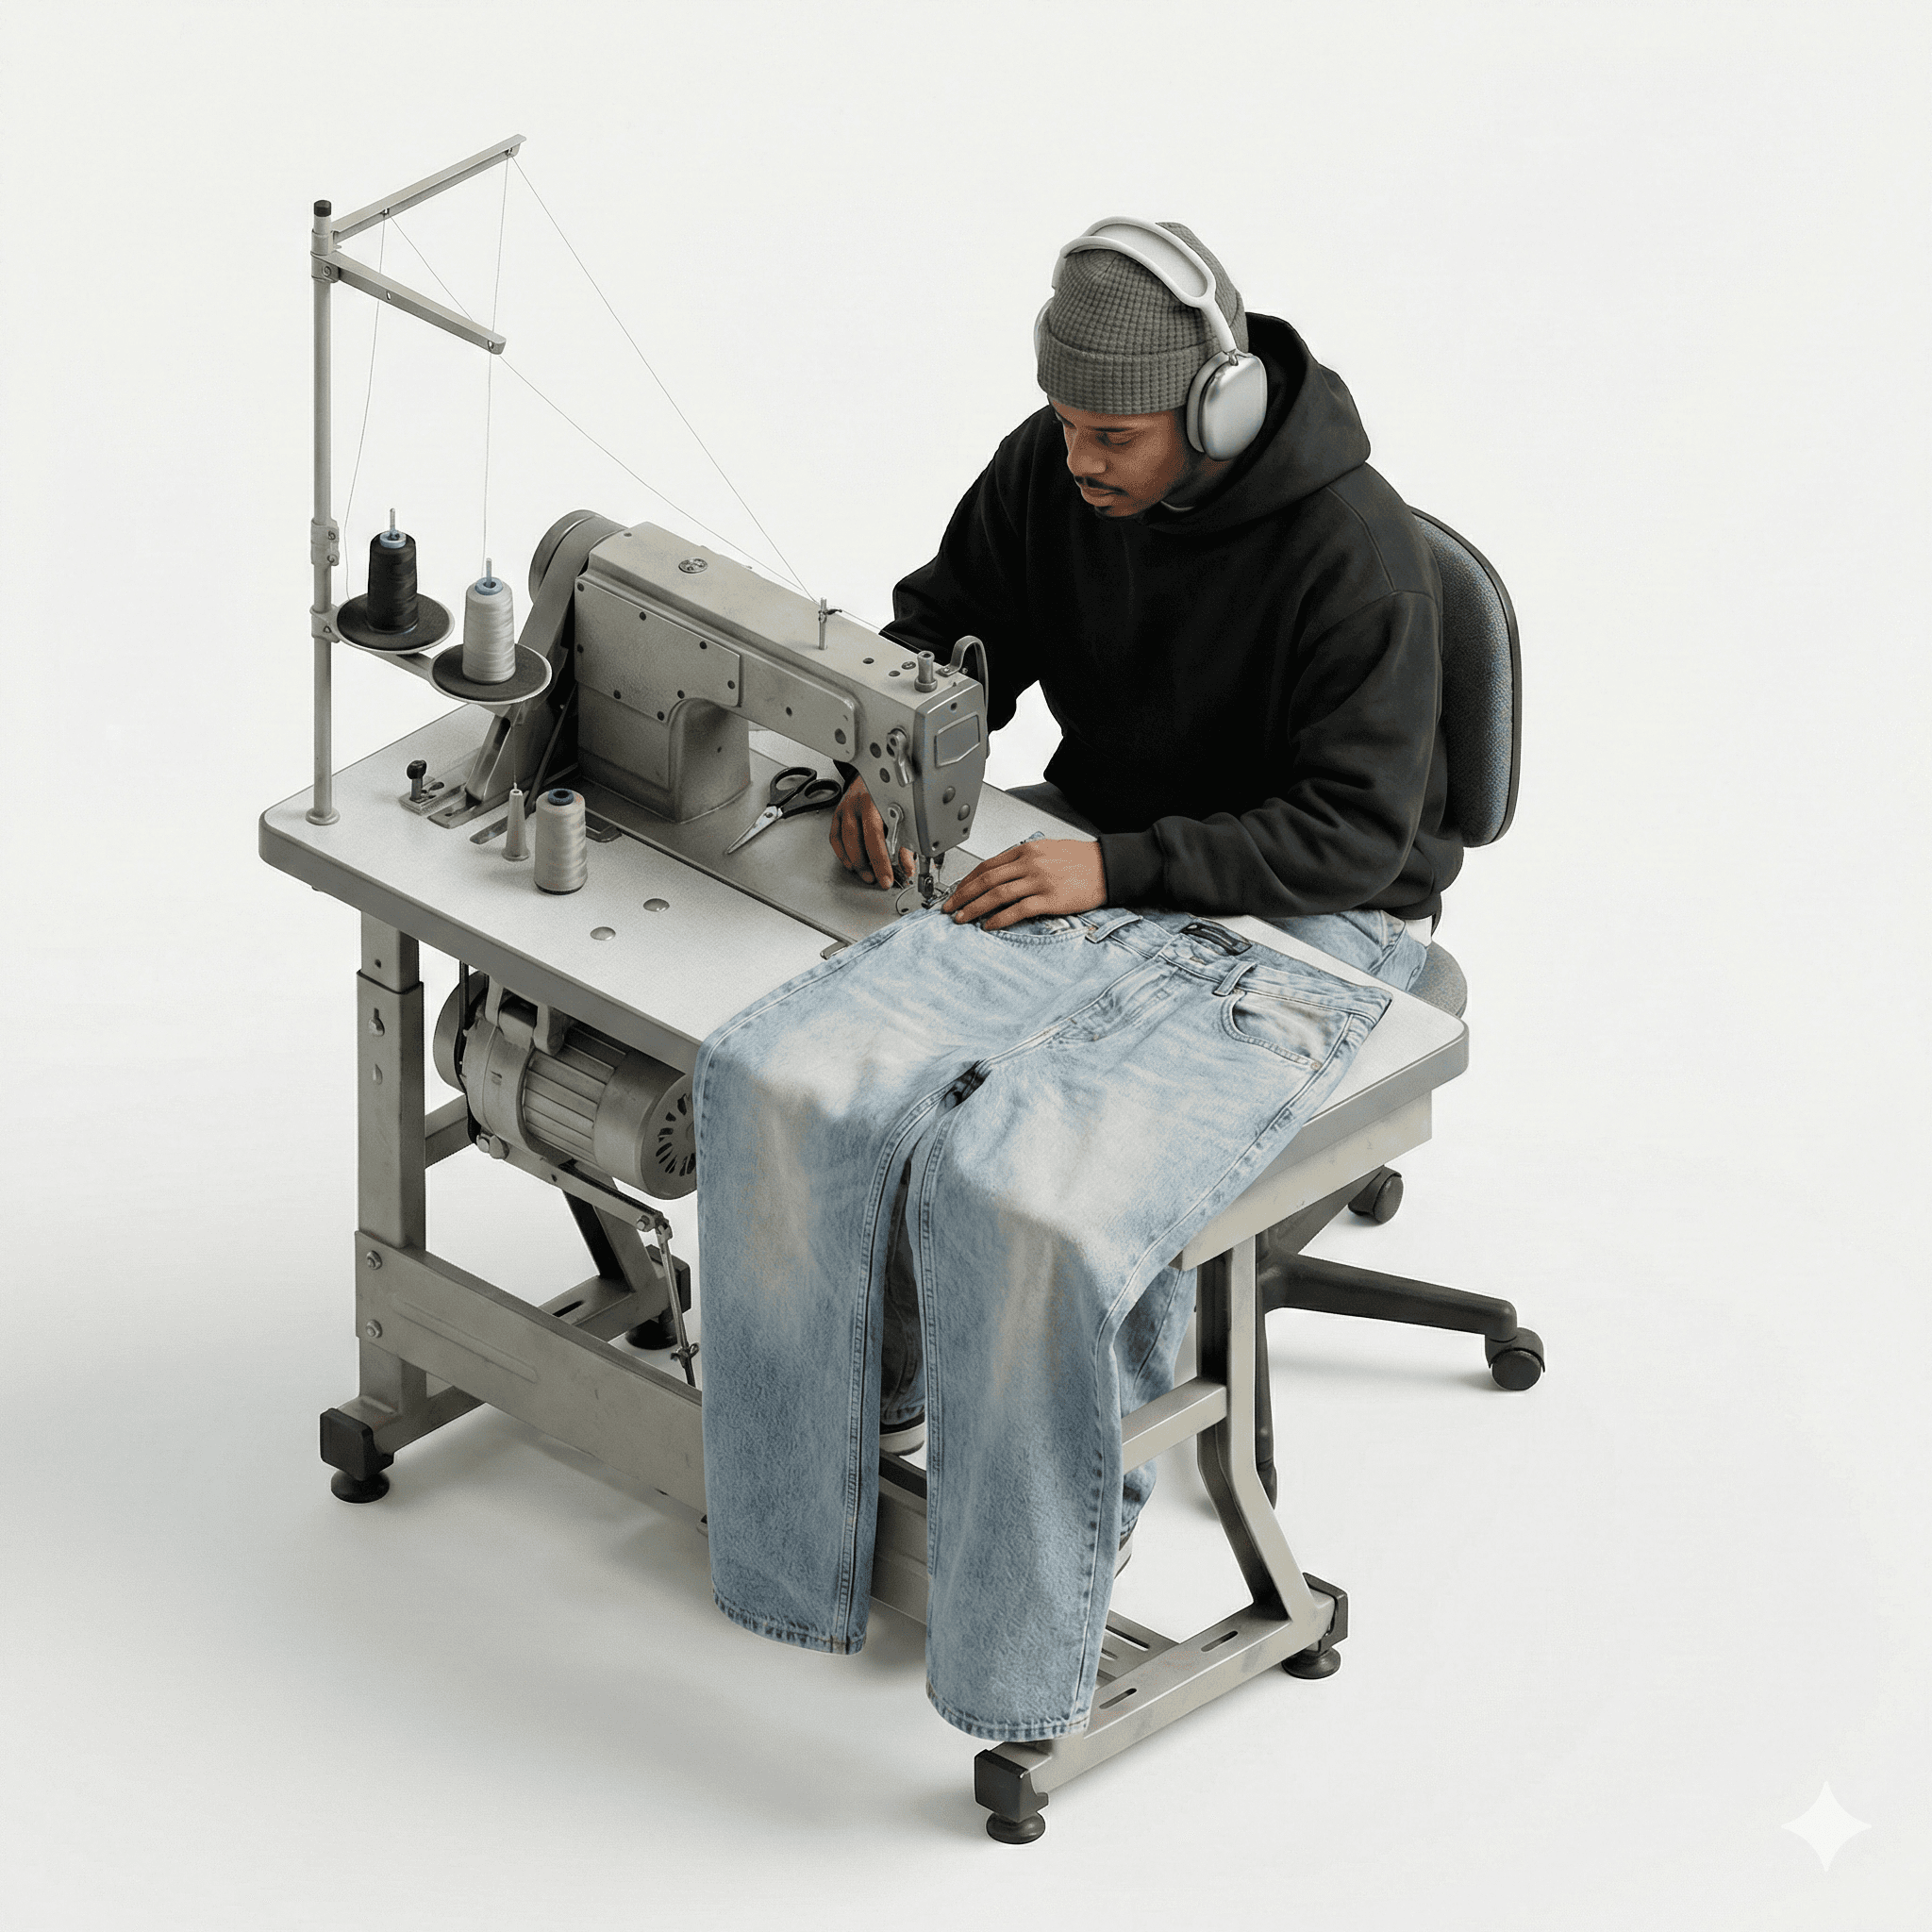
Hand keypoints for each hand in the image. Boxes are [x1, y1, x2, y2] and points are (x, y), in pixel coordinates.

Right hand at [828, 773, 912, 889]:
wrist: (874, 771)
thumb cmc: (890, 793)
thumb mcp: (903, 814)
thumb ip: (906, 842)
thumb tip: (907, 867)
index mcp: (878, 801)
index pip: (879, 836)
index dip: (884, 861)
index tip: (889, 878)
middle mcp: (860, 803)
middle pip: (860, 839)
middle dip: (870, 864)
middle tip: (878, 880)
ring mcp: (846, 808)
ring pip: (846, 840)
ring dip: (856, 861)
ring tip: (867, 874)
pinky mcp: (838, 813)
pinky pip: (835, 837)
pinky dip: (842, 853)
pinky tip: (851, 863)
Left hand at [942, 840, 1106, 930]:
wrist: (1108, 866)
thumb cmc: (1081, 860)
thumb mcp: (1048, 850)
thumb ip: (1024, 859)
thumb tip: (1001, 873)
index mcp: (1027, 850)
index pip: (987, 865)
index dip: (967, 880)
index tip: (956, 891)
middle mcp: (1030, 863)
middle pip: (986, 880)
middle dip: (963, 895)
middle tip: (950, 907)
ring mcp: (1039, 881)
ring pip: (997, 895)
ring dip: (975, 908)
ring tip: (963, 918)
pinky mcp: (1050, 899)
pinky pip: (1018, 910)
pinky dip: (1000, 919)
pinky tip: (989, 925)